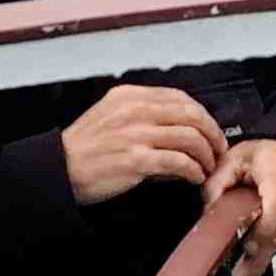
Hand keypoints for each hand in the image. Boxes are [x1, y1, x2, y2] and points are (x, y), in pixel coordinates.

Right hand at [58, 84, 229, 205]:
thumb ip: (142, 116)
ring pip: (191, 138)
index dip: (203, 115)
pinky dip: (193, 172)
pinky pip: (180, 163)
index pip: (180, 98)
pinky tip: (194, 178)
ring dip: (207, 156)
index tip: (210, 131)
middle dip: (213, 134)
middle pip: (192, 115)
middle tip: (218, 150)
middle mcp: (135, 110)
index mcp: (129, 96)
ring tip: (206, 168)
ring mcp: (136, 135)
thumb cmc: (83, 148)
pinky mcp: (137, 160)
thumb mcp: (109, 117)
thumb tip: (177, 130)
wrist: (58, 170)